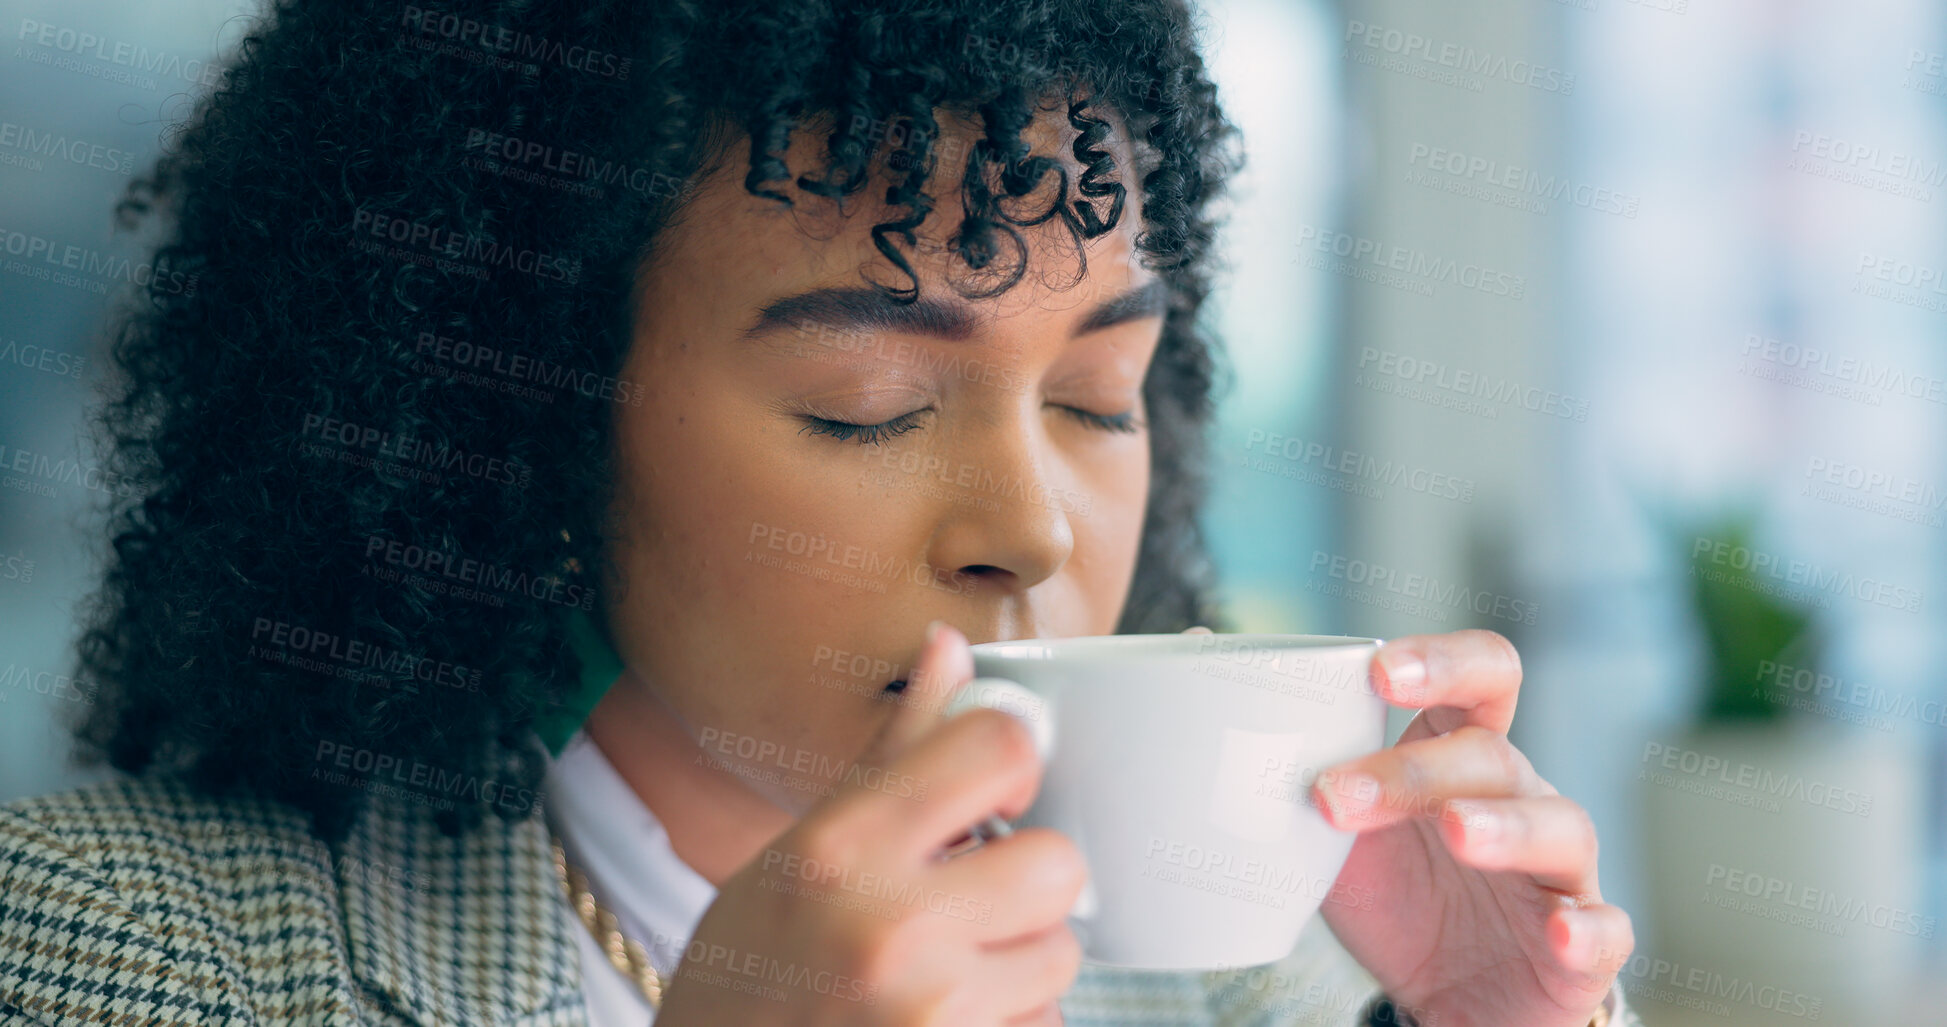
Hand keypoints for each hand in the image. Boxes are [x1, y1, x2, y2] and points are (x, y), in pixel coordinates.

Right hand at [656, 621, 1083, 1026]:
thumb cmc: (751, 970)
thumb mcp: (801, 847)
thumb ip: (892, 752)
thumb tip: (949, 647)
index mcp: (843, 848)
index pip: (1000, 749)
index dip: (1014, 764)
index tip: (995, 796)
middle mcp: (889, 928)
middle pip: (1057, 864)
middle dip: (1029, 882)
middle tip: (977, 899)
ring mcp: (931, 1012)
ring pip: (1059, 956)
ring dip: (1022, 962)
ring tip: (950, 970)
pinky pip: (1044, 1025)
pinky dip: (1009, 1022)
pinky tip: (944, 1020)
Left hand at [1313, 630, 1631, 1026]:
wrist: (1445, 998)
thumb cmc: (1396, 889)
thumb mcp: (1331, 824)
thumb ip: (1286, 748)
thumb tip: (1192, 647)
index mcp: (1461, 751)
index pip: (1482, 675)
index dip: (1441, 662)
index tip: (1378, 673)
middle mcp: (1520, 796)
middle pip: (1491, 753)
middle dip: (1413, 770)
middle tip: (1335, 798)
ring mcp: (1559, 871)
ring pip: (1560, 826)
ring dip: (1506, 825)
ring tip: (1455, 832)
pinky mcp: (1579, 947)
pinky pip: (1604, 929)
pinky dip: (1587, 927)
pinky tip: (1559, 928)